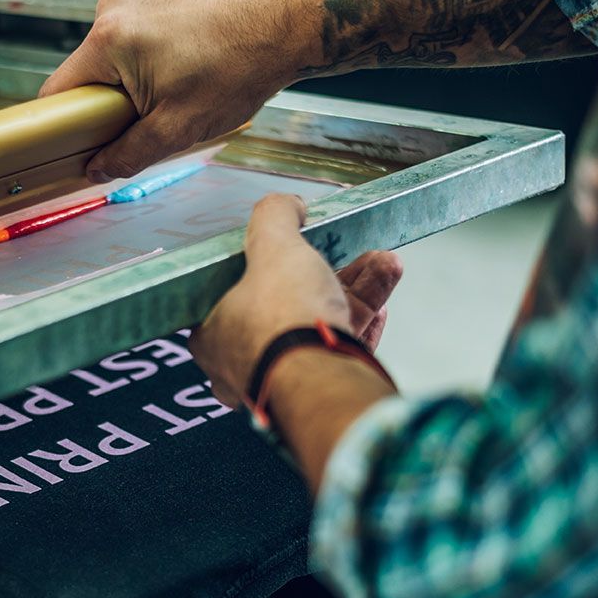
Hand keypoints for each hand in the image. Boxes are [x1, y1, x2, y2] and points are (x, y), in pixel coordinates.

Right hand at [39, 0, 308, 181]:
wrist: (278, 35)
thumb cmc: (235, 72)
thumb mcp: (176, 130)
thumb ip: (129, 154)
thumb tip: (97, 169)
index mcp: (110, 37)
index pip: (60, 90)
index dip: (65, 125)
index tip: (74, 146)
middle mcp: (114, 6)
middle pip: (86, 73)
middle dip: (107, 105)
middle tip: (145, 122)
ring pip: (109, 57)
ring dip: (128, 84)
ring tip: (170, 93)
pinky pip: (130, 38)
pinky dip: (143, 62)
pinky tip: (176, 73)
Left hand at [189, 193, 402, 406]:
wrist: (323, 382)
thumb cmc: (282, 318)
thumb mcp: (273, 247)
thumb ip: (274, 217)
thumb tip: (286, 205)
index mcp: (213, 335)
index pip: (231, 292)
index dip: (263, 264)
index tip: (293, 247)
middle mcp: (243, 362)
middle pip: (286, 305)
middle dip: (330, 272)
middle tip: (354, 250)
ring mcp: (282, 380)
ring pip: (319, 326)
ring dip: (358, 291)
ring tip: (385, 263)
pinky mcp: (317, 392)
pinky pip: (338, 351)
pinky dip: (362, 324)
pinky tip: (384, 303)